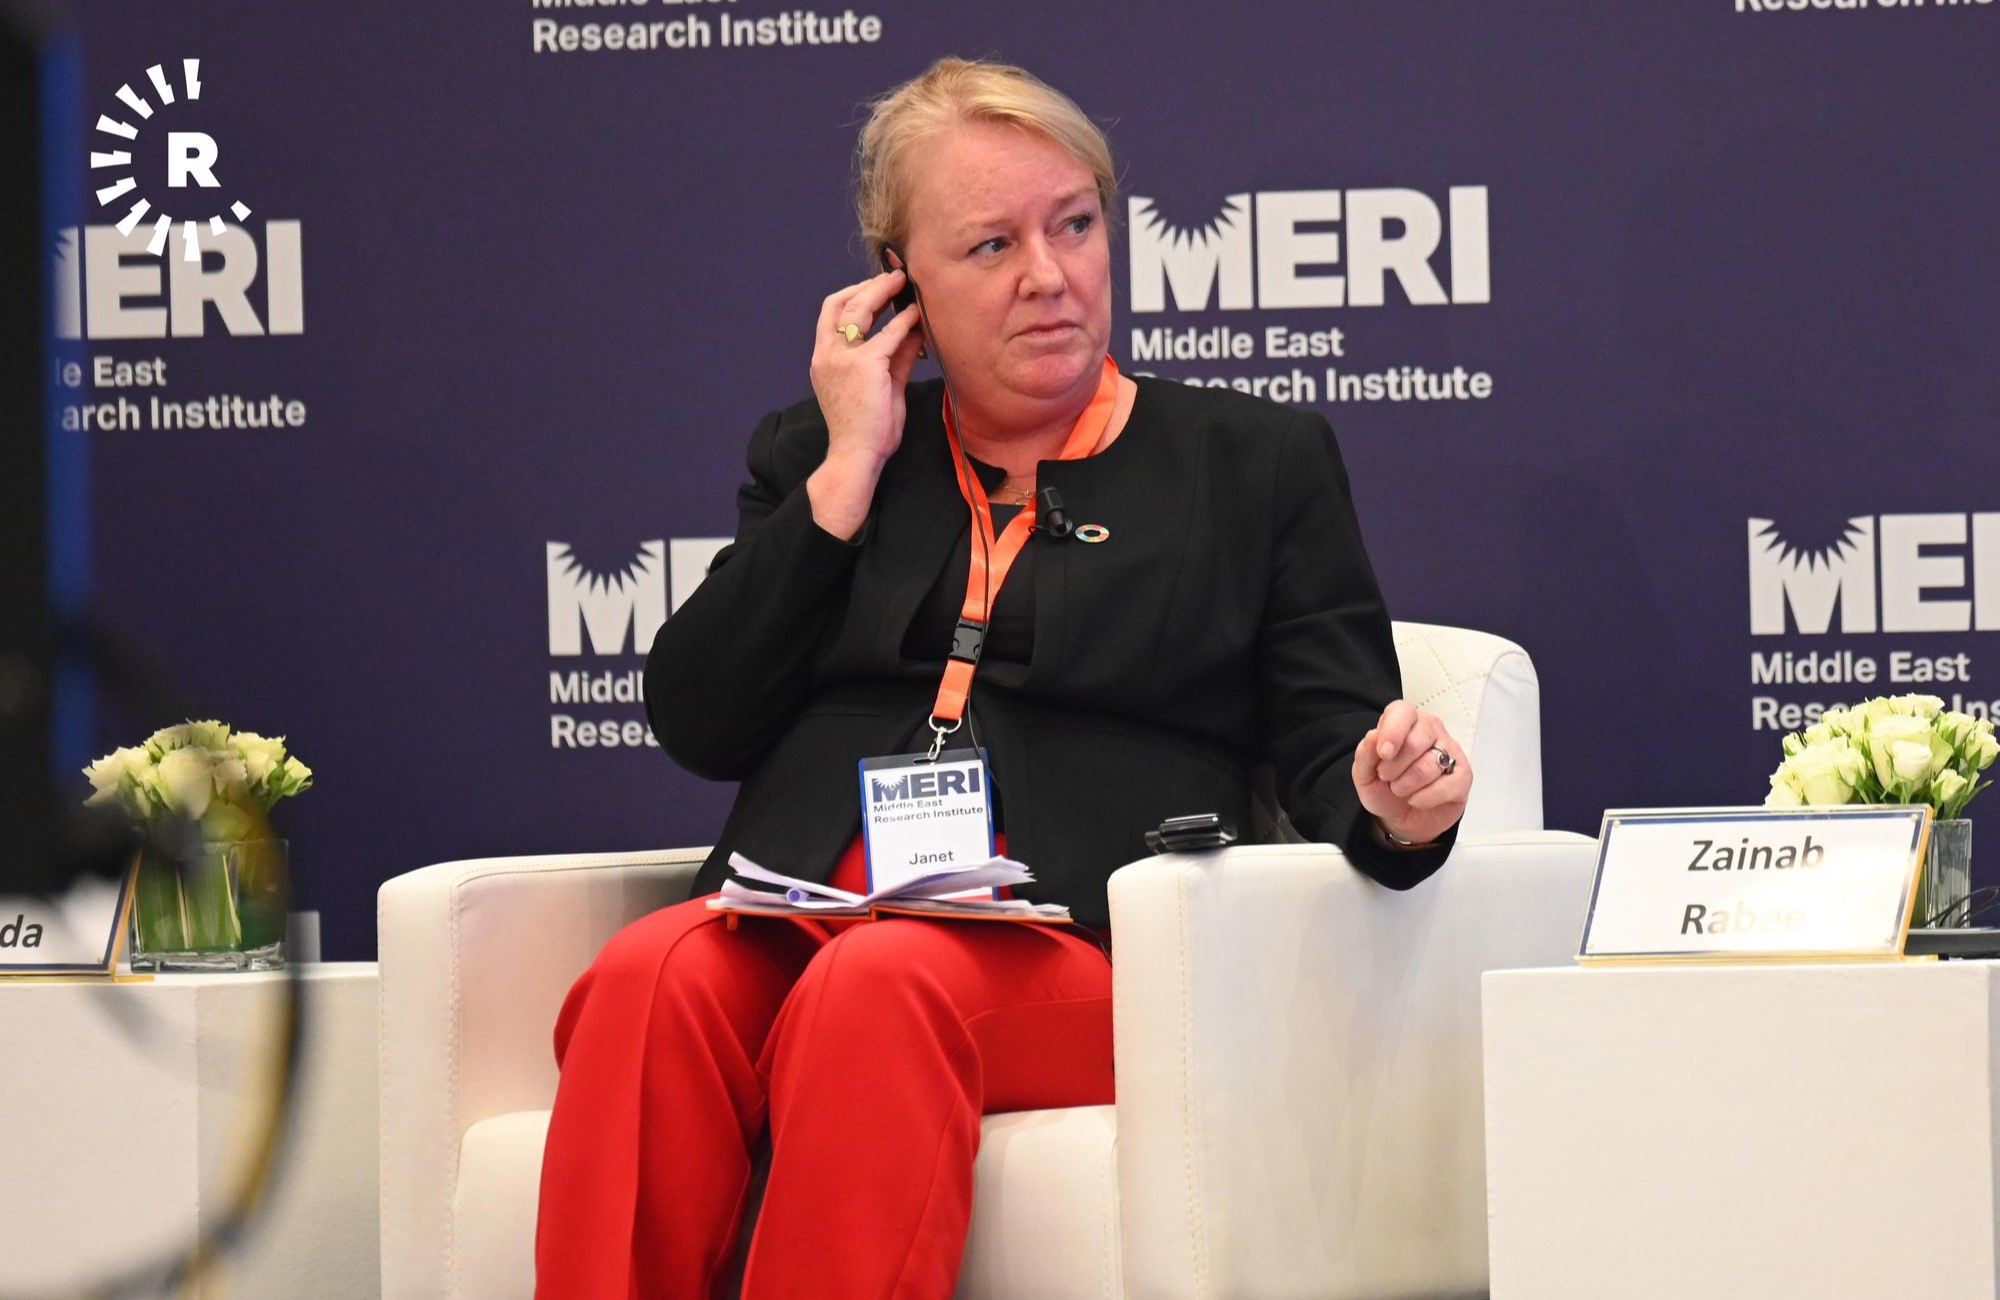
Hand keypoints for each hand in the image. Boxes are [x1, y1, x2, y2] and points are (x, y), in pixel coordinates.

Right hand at [805, 270, 924, 538]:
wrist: (856, 457)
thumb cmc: (868, 429)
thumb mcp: (883, 385)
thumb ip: (895, 356)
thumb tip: (913, 330)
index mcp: (824, 359)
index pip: (831, 313)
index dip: (854, 293)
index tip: (879, 287)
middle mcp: (827, 353)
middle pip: (841, 302)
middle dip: (870, 285)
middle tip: (897, 277)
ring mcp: (842, 358)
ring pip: (860, 309)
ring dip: (884, 291)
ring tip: (906, 283)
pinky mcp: (864, 365)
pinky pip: (888, 334)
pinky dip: (905, 321)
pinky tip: (919, 316)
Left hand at [1351, 699, 1471, 847]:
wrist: (1400, 818)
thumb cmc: (1384, 789)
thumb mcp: (1364, 775)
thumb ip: (1366, 754)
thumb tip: (1374, 735)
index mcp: (1405, 722)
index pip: (1403, 712)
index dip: (1392, 732)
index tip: (1383, 754)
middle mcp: (1430, 731)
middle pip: (1414, 742)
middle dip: (1394, 768)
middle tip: (1387, 777)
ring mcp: (1450, 751)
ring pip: (1429, 766)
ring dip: (1407, 785)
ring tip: (1401, 789)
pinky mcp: (1463, 776)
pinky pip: (1447, 786)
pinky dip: (1425, 798)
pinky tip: (1417, 799)